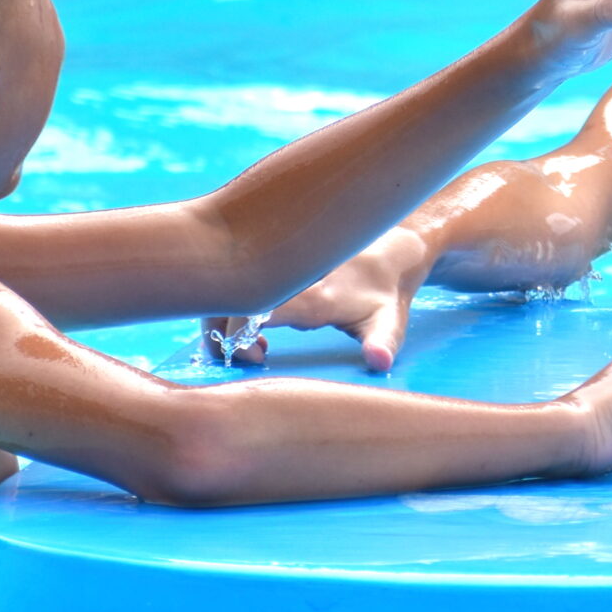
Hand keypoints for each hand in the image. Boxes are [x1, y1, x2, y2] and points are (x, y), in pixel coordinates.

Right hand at [201, 233, 421, 372]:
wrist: (391, 248)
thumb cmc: (387, 294)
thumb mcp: (390, 321)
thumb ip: (382, 343)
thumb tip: (379, 362)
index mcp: (312, 296)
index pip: (253, 311)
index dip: (238, 336)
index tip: (257, 356)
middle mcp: (287, 277)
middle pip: (227, 299)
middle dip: (221, 332)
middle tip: (253, 355)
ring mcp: (277, 267)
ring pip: (227, 289)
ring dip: (225, 319)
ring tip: (256, 343)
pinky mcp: (273, 263)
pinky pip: (236, 283)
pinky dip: (232, 306)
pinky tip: (258, 326)